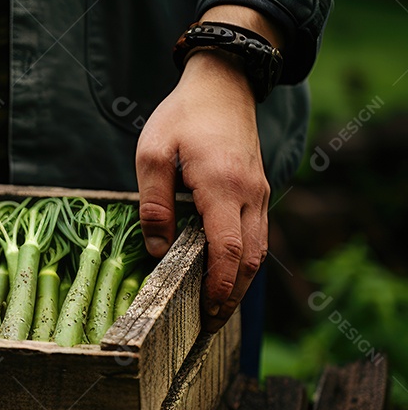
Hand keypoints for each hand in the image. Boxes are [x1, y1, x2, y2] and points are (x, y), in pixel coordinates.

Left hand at [135, 48, 269, 333]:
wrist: (222, 83)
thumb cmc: (181, 116)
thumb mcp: (151, 153)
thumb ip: (153, 203)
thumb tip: (155, 249)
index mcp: (221, 185)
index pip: (228, 248)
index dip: (219, 285)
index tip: (207, 312)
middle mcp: (249, 194)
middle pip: (249, 259)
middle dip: (231, 296)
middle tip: (208, 326)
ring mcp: (259, 193)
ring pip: (258, 250)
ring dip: (239, 283)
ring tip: (216, 311)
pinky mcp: (259, 191)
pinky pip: (256, 235)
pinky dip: (243, 261)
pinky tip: (224, 277)